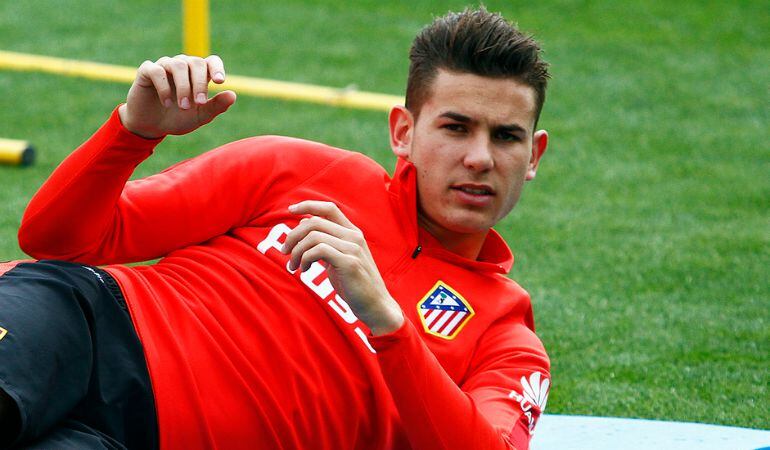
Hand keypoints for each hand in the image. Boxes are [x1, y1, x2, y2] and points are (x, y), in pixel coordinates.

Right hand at [118, 54, 236, 138]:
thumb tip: (233, 95)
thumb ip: (216, 106)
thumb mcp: (200, 116)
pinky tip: (167, 103)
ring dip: (183, 87)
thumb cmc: (178, 118)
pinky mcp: (147, 71)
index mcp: (198, 75)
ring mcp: (165, 66)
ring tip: (184, 106)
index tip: (220, 81)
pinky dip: (164, 87)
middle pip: (196, 62)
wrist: (152, 126)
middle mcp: (183, 66)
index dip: (217, 67)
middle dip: (200, 83)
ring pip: (178, 65)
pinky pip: (157, 71)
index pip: (211, 61)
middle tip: (199, 103)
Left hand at [282, 201, 404, 335]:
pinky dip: (305, 259)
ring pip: (313, 236)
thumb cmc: (354, 284)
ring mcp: (353, 249)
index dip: (308, 205)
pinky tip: (305, 270)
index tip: (290, 210)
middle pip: (315, 222)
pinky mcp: (349, 262)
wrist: (375, 306)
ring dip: (296, 251)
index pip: (329, 208)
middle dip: (293, 235)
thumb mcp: (338, 258)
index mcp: (352, 232)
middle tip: (284, 251)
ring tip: (293, 266)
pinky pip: (318, 250)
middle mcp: (354, 237)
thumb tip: (302, 225)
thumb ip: (325, 242)